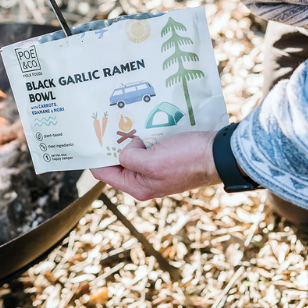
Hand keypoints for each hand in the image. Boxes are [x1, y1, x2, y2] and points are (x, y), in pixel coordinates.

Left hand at [91, 132, 219, 200]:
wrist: (219, 155)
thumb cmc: (187, 159)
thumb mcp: (152, 162)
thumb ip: (130, 159)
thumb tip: (125, 149)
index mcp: (138, 186)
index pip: (104, 173)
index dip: (94, 157)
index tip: (88, 138)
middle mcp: (144, 181)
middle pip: (117, 163)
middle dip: (111, 146)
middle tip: (103, 124)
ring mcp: (155, 170)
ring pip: (131, 153)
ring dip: (126, 139)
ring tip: (119, 121)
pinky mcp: (165, 158)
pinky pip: (146, 148)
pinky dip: (140, 137)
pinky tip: (139, 124)